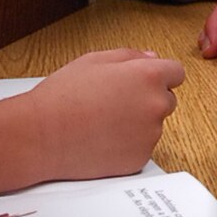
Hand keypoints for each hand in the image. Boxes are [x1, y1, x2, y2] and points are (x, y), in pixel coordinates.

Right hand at [15, 48, 185, 180]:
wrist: (41, 136)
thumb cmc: (62, 96)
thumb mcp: (94, 60)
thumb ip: (130, 56)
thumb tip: (151, 57)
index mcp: (147, 76)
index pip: (176, 73)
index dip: (159, 75)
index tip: (145, 81)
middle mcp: (155, 105)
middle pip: (167, 100)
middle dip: (148, 99)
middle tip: (115, 102)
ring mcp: (149, 135)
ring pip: (153, 126)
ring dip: (137, 123)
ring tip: (102, 121)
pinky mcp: (139, 160)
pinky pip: (141, 148)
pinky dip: (128, 145)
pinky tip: (102, 139)